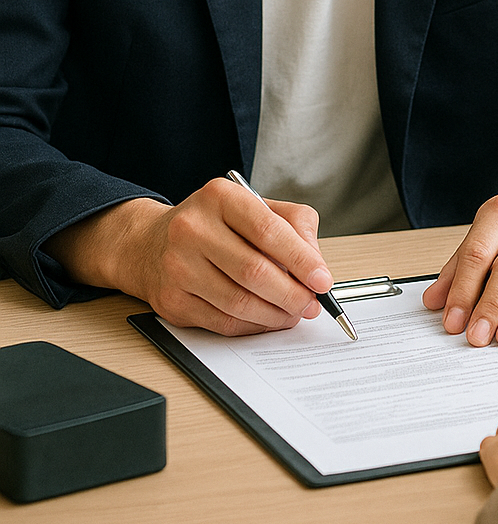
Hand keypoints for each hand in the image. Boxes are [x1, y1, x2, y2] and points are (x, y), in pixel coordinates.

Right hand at [48, 181, 334, 335]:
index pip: (268, 231)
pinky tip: (266, 319)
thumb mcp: (254, 207)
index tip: (322, 280)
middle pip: (254, 272)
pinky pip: (222, 322)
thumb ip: (293, 225)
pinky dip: (252, 326)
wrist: (150, 244)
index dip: (301, 259)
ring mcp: (177, 267)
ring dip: (275, 315)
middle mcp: (192, 229)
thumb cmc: (213, 225)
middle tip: (311, 304)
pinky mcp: (172, 301)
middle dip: (292, 294)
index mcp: (219, 197)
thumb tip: (316, 264)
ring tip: (293, 313)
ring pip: (239, 303)